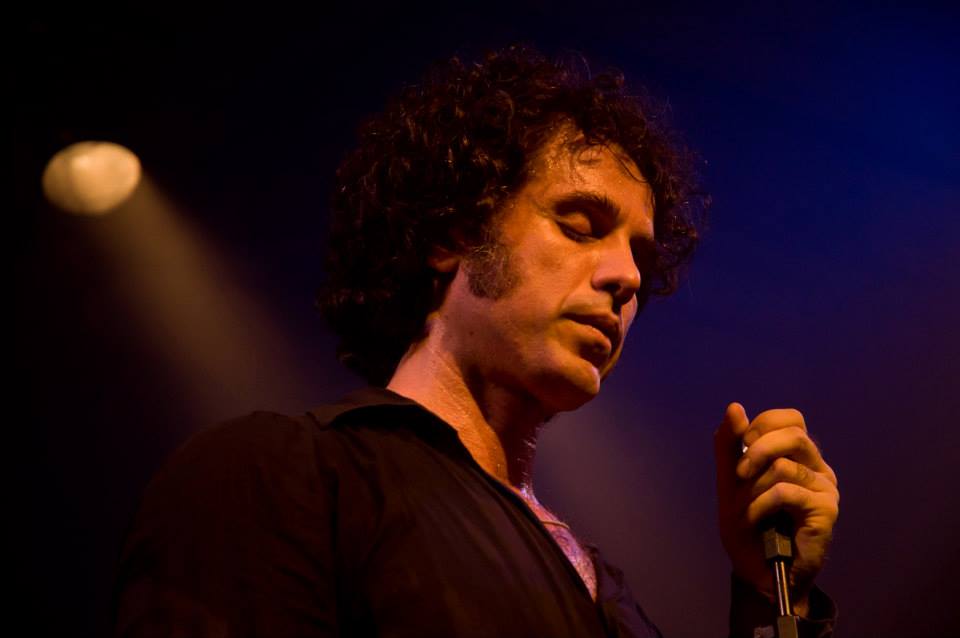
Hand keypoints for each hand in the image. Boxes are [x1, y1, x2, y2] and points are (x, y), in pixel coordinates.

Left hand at [714, 403, 838, 613]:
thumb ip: (729, 445)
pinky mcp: (826, 510)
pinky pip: (785, 491)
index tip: (742, 449)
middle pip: (793, 433)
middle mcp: (818, 468)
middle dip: (756, 450)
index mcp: (799, 456)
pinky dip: (760, 505)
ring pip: (784, 465)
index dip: (761, 427)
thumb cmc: (748, 527)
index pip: (790, 418)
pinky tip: (757, 520)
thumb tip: (735, 407)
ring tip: (747, 508)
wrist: (758, 572)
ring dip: (753, 487)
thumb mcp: (729, 481)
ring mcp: (826, 489)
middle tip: (740, 475)